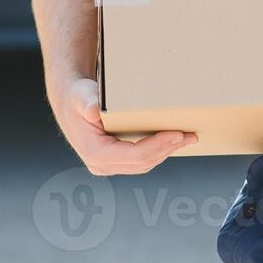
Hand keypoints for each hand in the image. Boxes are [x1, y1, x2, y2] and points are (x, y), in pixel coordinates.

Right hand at [58, 76, 197, 175]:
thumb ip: (87, 103)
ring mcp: (109, 166)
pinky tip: (172, 142)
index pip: (135, 156)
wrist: (71, 104)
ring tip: (187, 138)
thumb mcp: (81, 96)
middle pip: (143, 162)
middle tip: (190, 135)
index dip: (158, 146)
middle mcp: (101, 165)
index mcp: (95, 153)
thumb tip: (93, 111)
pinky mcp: (116, 161)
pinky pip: (141, 161)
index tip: (177, 134)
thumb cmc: (78, 97)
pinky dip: (158, 151)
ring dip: (167, 151)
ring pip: (144, 164)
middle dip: (168, 149)